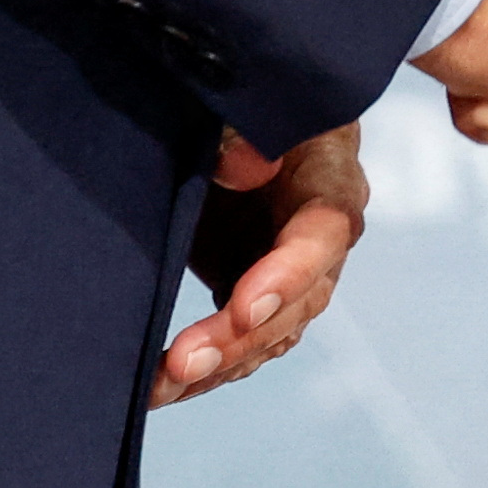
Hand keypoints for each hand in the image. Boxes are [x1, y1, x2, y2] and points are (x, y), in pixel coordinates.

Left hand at [154, 125, 362, 407]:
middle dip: (240, 337)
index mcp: (330, 176)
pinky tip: (157, 388)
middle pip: (300, 301)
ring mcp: (293, 273)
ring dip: (217, 366)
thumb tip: (243, 167)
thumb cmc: (244, 100)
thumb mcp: (245, 100)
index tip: (241, 308)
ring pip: (271, 335)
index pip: (325, 232)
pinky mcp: (258, 295)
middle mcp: (323, 236)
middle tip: (181, 362)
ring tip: (158, 387)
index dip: (288, 275)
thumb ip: (243, 127)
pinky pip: (242, 344)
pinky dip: (204, 370)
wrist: (239, 115)